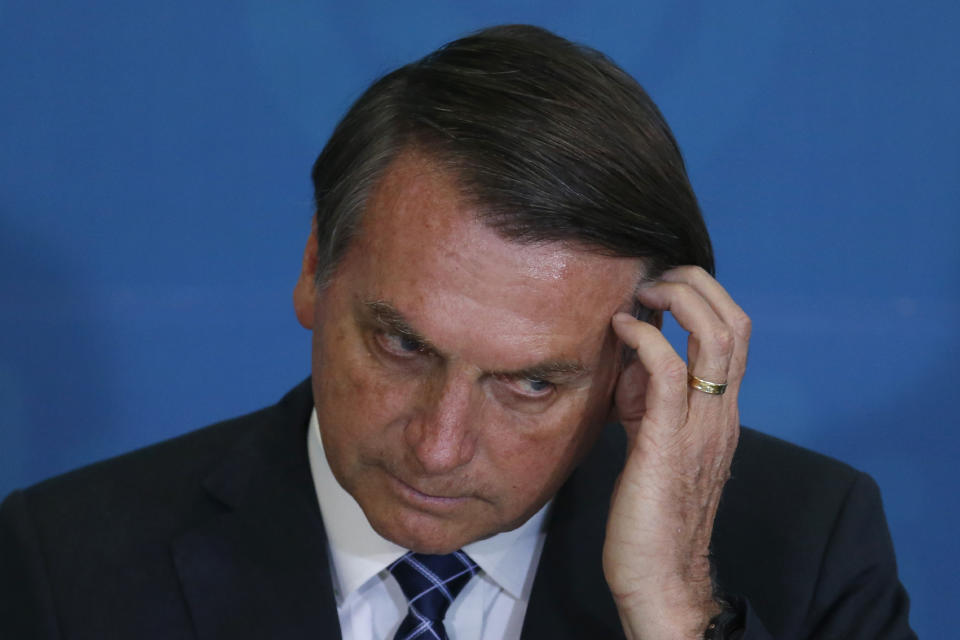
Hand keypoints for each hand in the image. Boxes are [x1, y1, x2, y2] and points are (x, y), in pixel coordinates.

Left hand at [602, 266, 749, 639]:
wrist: (659, 576)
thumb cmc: (651, 511)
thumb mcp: (652, 439)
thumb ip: (648, 396)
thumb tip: (630, 354)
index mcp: (722, 411)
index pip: (734, 333)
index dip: (703, 296)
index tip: (660, 288)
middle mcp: (723, 413)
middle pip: (735, 322)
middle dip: (696, 284)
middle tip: (653, 278)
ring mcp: (702, 426)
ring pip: (715, 338)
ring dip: (677, 300)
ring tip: (641, 294)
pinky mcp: (669, 443)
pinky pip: (667, 371)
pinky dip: (645, 338)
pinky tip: (619, 329)